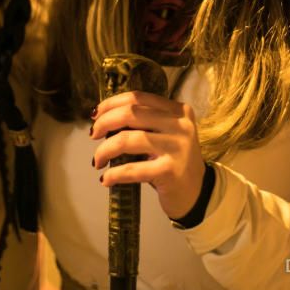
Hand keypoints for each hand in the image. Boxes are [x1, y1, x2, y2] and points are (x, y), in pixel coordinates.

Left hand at [89, 90, 205, 219]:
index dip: (112, 103)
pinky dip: (114, 174)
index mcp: (178, 110)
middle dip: (104, 123)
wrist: (196, 192)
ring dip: (104, 149)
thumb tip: (104, 119)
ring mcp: (178, 147)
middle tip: (93, 135)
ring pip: (128, 139)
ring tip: (97, 160)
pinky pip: (132, 169)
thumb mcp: (165, 135)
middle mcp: (181, 124)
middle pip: (131, 113)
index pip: (138, 98)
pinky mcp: (170, 171)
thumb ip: (144, 123)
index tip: (96, 114)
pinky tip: (106, 179)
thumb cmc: (173, 161)